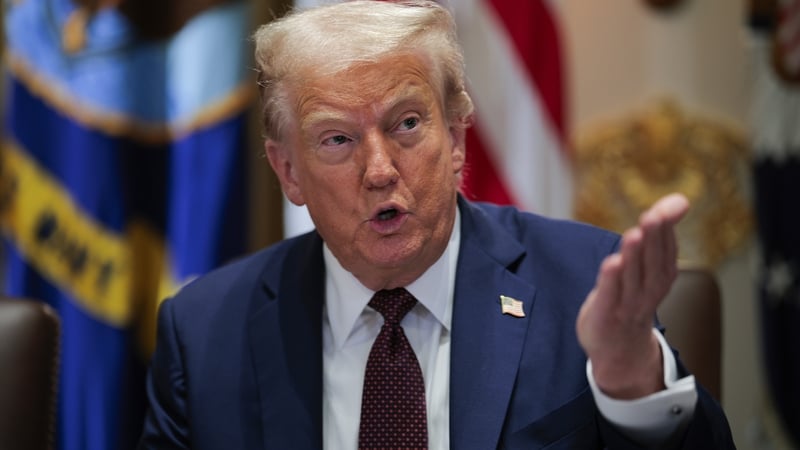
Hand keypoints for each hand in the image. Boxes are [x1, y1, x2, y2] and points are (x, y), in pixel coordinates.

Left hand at [576, 193, 688, 398]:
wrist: (620, 348)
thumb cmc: (633, 297)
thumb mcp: (650, 264)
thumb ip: (660, 232)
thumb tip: (680, 199)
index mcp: (662, 276)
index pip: (666, 250)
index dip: (665, 229)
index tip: (665, 209)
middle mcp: (649, 290)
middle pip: (652, 262)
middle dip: (653, 238)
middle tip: (653, 216)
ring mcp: (628, 304)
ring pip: (632, 277)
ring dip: (634, 256)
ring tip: (634, 234)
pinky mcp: (606, 314)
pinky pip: (610, 295)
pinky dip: (611, 280)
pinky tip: (612, 262)